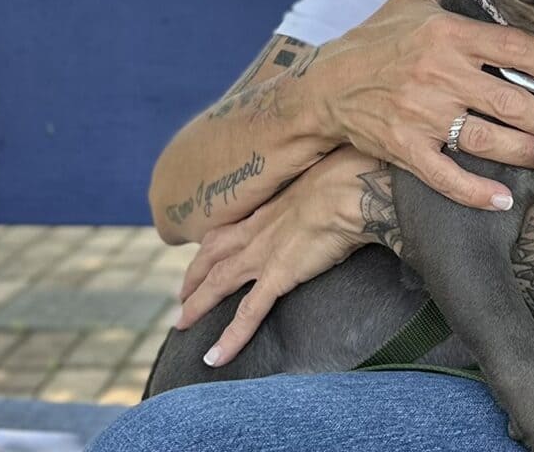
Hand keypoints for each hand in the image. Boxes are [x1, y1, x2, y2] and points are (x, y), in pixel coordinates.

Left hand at [174, 146, 379, 367]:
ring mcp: (264, 254)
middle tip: (181, 296)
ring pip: (218, 283)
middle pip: (213, 256)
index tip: (204, 256)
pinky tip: (215, 357)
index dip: (214, 245)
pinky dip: (230, 337)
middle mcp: (259, 231)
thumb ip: (326, 192)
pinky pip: (248, 313)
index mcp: (271, 209)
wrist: (352, 188)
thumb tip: (341, 193)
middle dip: (194, 276)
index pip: (231, 229)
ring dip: (197, 305)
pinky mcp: (278, 276)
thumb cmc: (351, 177)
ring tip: (181, 325)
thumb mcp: (330, 181)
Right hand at [313, 0, 533, 210]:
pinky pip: (446, 174)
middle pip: (510, 99)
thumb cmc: (376, 39)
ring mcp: (421, 113)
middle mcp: (439, 73)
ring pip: (487, 138)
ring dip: (528, 154)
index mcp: (448, 35)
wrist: (323, 85)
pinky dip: (475, 190)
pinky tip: (501, 198)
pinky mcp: (404, 147)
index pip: (515, 48)